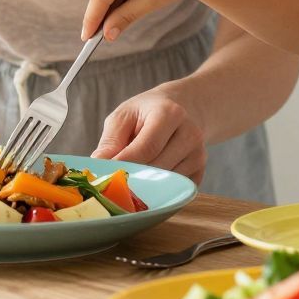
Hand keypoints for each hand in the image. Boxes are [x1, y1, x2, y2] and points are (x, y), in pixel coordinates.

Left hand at [92, 87, 206, 181]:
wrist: (182, 108)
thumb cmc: (147, 113)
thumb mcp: (124, 115)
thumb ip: (111, 140)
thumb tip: (98, 165)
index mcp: (170, 114)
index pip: (146, 148)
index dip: (124, 164)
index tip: (105, 175)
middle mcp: (190, 134)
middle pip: (157, 168)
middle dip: (133, 176)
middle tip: (114, 180)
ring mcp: (198, 155)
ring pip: (166, 182)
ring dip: (146, 182)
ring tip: (135, 170)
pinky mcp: (200, 171)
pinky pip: (174, 190)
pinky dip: (159, 188)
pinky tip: (152, 174)